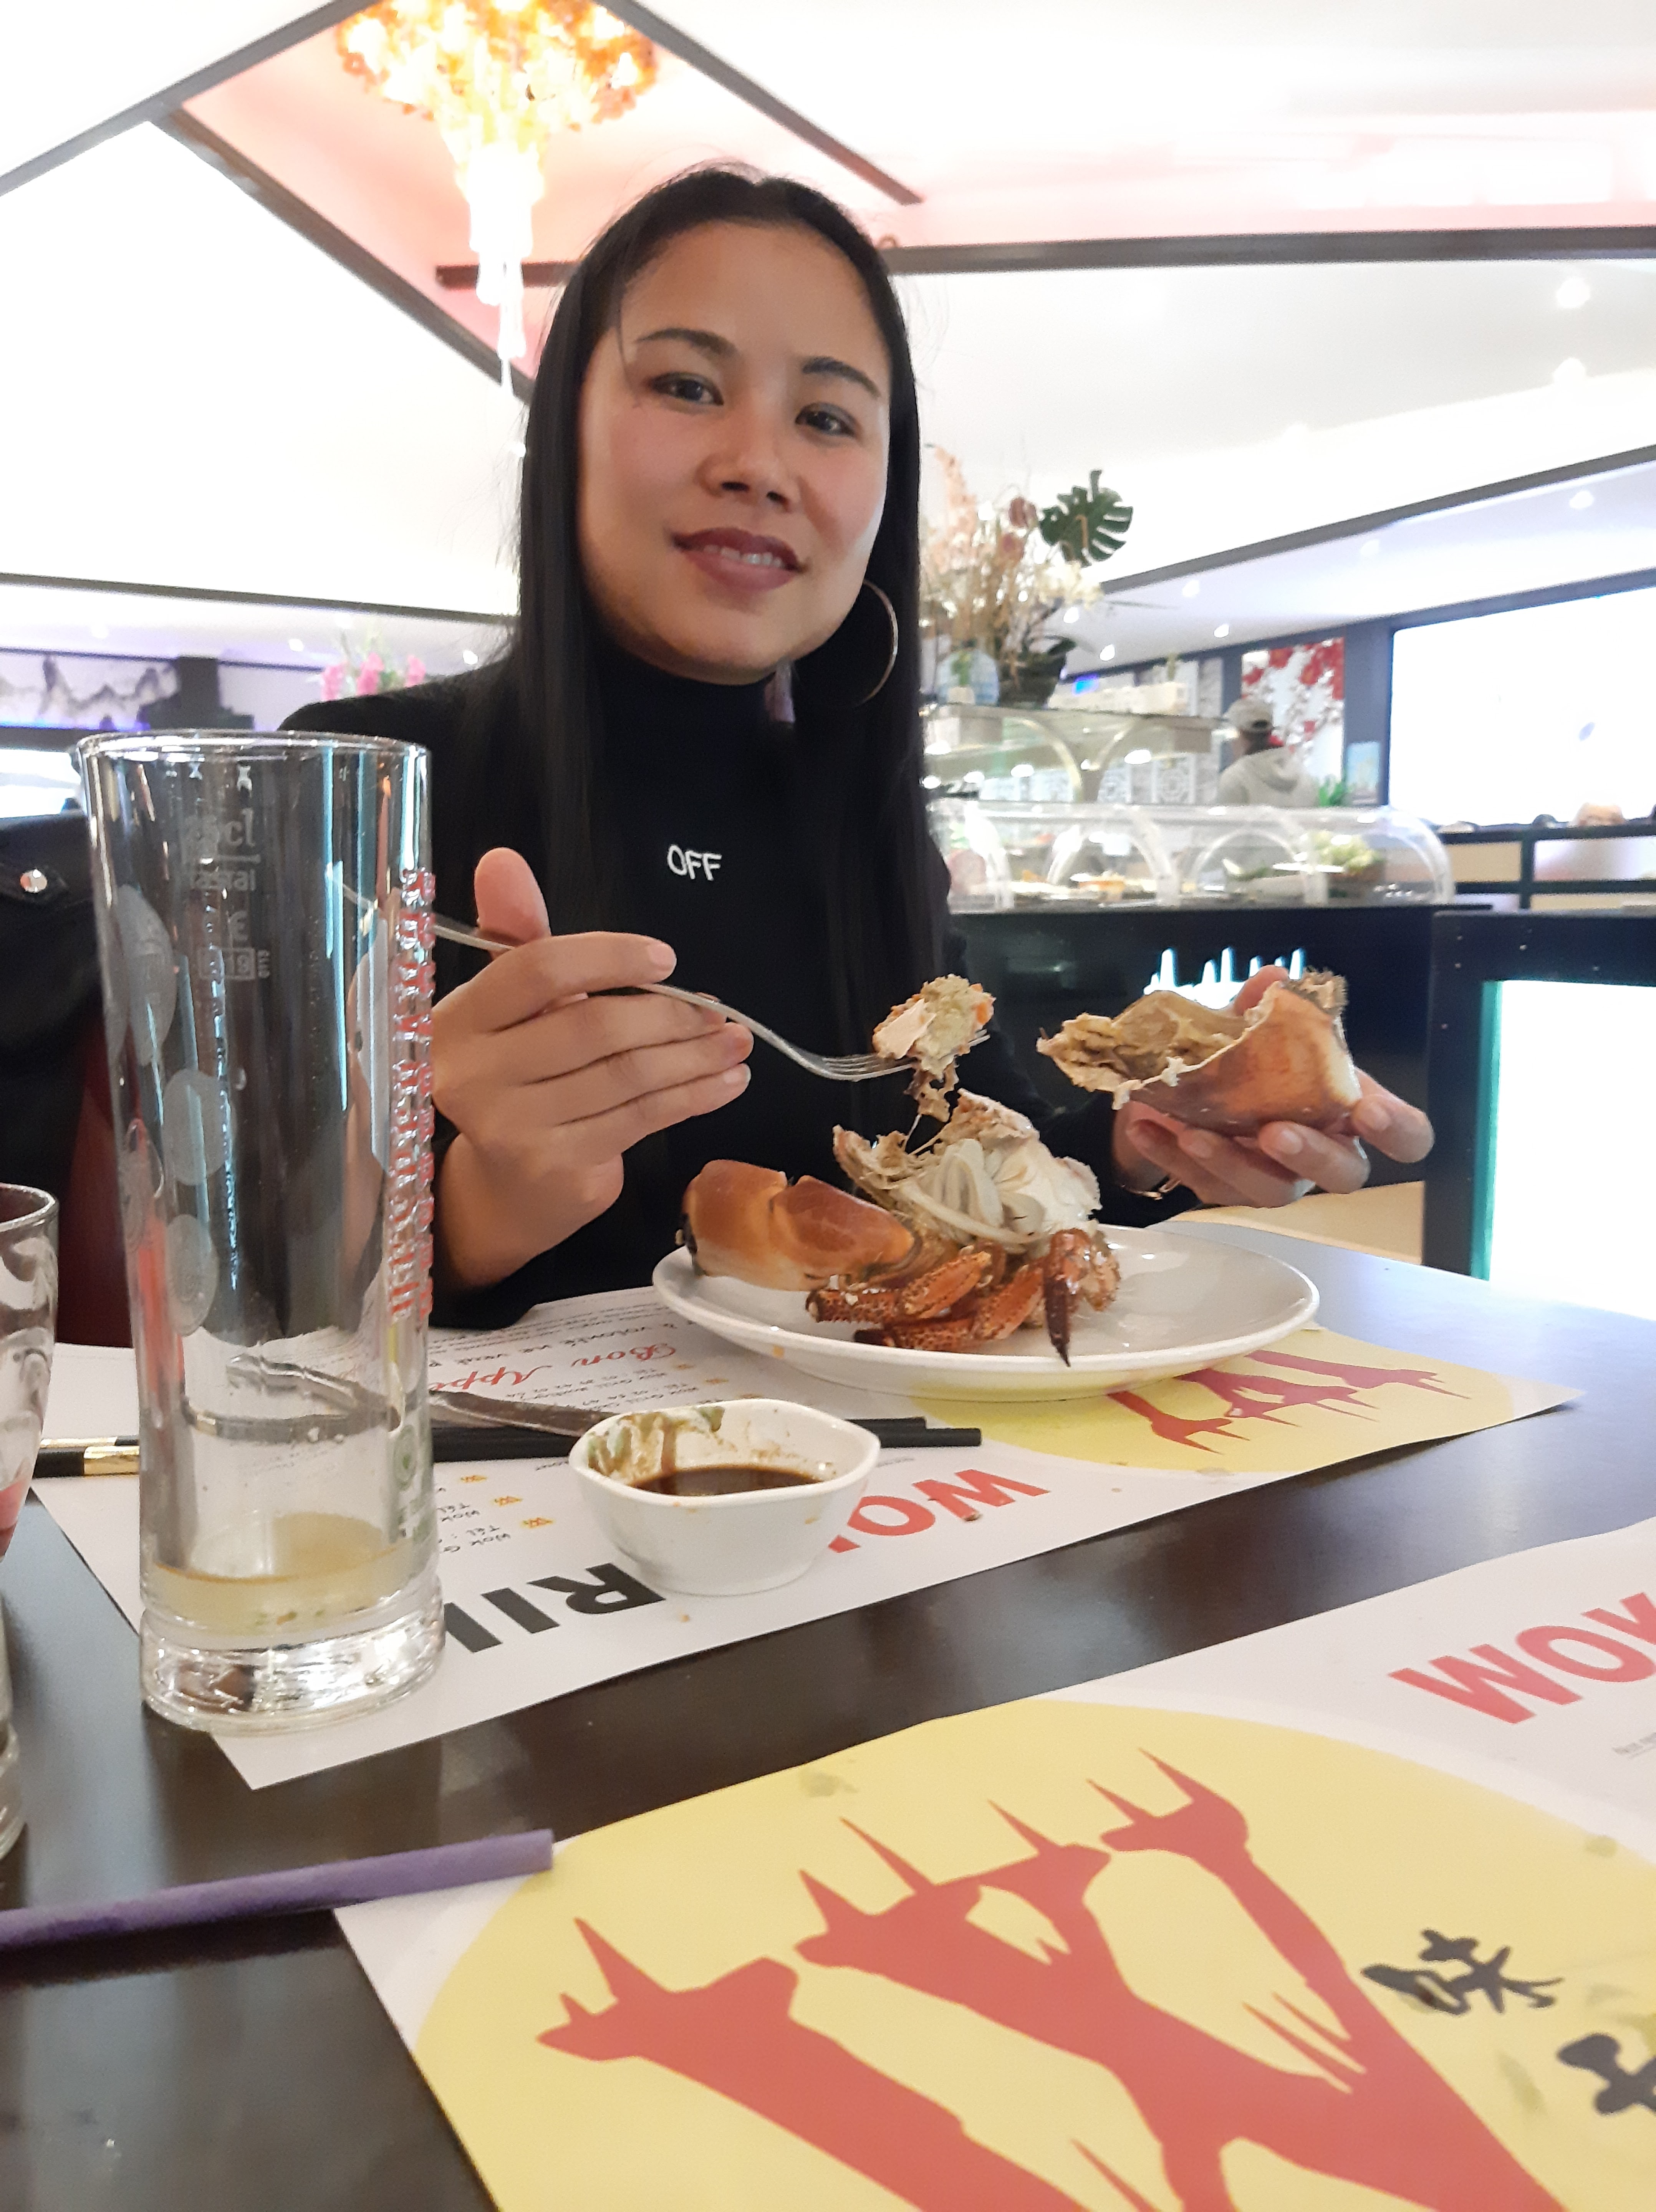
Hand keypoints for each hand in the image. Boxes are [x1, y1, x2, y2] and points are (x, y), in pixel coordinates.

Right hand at [432, 849, 751, 1287]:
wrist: (506, 1187)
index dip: (608, 957)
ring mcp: (512, 1128)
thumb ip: (516, 935)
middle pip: (592, 1027)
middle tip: (720, 1012)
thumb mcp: (511, 1006)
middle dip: (669, 1014)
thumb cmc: (516, 1077)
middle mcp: (473, 1075)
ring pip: (626, 1076)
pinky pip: (641, 1119)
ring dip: (695, 1057)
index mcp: (458, 1020)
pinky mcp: (556, 1168)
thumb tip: (504, 859)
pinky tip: (725, 1082)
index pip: (537, 971)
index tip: (666, 958)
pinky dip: (692, 1097)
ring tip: (736, 1043)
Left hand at [1110, 966, 1432, 1208]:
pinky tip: (1144, 1128)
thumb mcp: (1248, 1027)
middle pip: (1344, 1174)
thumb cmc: (1240, 1059)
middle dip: (1312, 1156)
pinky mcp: (1225, 1189)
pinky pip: (1205, 1186)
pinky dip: (1170, 1157)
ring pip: (1272, 1191)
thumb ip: (1262, 1006)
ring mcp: (1274, 1176)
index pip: (1406, 1135)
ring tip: (1195, 1134)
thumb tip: (1272, 979)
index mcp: (1345, 1107)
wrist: (1177, 1091)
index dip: (1399, 1130)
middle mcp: (1320, 1149)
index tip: (1369, 1111)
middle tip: (1274, 1132)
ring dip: (1233, 1162)